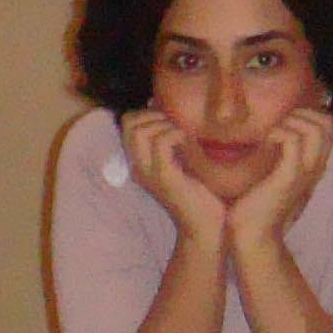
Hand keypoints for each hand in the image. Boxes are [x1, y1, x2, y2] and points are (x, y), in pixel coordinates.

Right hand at [120, 110, 227, 242]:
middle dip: (153, 114)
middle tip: (175, 126)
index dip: (147, 112)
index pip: (126, 123)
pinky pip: (161, 144)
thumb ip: (170, 138)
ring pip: (139, 131)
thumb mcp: (181, 159)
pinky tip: (188, 143)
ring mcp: (150, 173)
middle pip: (128, 123)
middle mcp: (139, 167)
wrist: (206, 226)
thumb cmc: (199, 193)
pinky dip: (176, 134)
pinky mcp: (165, 178)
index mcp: (140, 162)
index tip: (169, 120)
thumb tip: (160, 105)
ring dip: (164, 124)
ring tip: (182, 135)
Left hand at [225, 106, 332, 247]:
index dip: (313, 113)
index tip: (288, 119)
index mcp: (314, 165)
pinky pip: (293, 142)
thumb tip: (271, 132)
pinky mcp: (288, 178)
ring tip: (273, 132)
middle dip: (303, 112)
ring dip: (292, 121)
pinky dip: (279, 133)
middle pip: (329, 123)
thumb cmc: (257, 205)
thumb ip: (280, 156)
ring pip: (316, 129)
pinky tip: (265, 142)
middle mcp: (315, 167)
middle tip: (280, 124)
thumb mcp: (274, 174)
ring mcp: (305, 173)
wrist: (253, 235)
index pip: (332, 126)